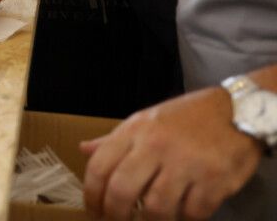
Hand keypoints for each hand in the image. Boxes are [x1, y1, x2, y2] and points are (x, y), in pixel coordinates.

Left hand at [82, 87, 261, 219]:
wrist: (237, 110)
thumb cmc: (186, 118)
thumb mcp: (145, 121)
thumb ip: (115, 140)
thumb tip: (84, 150)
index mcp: (134, 131)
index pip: (99, 167)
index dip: (91, 196)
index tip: (94, 212)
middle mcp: (156, 146)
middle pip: (122, 192)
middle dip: (115, 216)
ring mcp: (186, 163)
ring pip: (156, 208)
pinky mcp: (214, 179)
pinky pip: (193, 213)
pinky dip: (186, 219)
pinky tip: (184, 213)